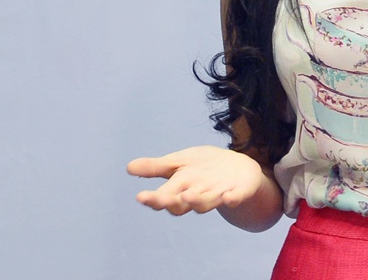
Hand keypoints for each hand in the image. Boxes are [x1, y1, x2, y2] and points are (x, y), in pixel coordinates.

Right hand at [128, 145, 271, 215]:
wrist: (237, 169)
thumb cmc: (202, 168)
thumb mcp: (179, 162)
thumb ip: (156, 167)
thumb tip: (128, 167)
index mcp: (180, 189)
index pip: (164, 197)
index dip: (153, 199)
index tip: (141, 196)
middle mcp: (197, 196)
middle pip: (181, 204)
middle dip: (171, 202)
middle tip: (162, 200)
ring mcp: (218, 195)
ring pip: (206, 203)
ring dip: (197, 201)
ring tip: (189, 196)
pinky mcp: (238, 193)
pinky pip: (235, 198)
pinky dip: (231, 199)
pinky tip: (228, 197)